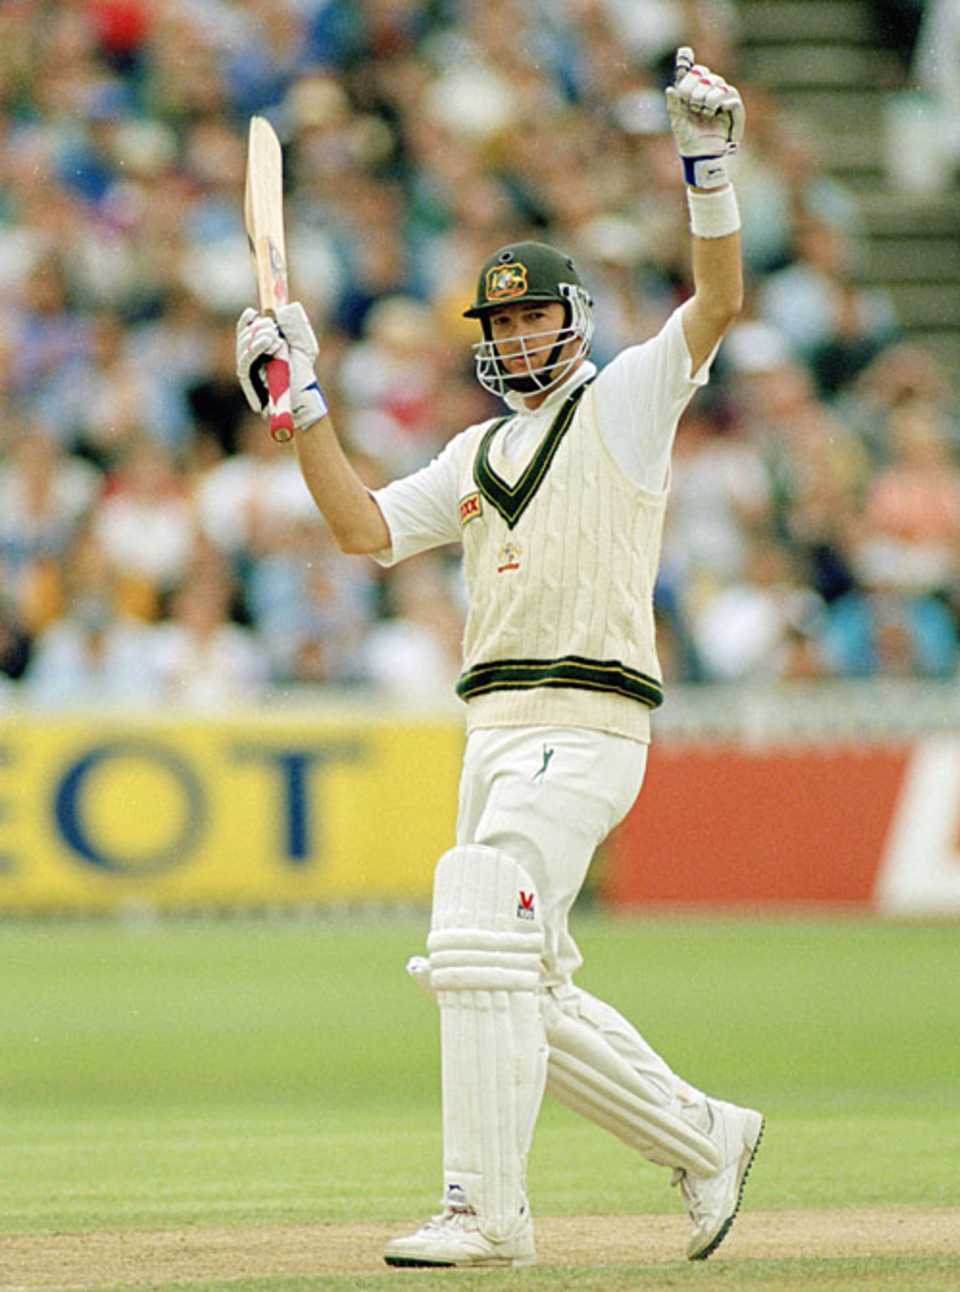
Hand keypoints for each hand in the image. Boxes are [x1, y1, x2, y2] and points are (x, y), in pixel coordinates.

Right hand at [235, 302, 327, 431]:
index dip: (247, 320)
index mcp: (262, 349)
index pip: (247, 330)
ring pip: (243, 346)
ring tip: (273, 335)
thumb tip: (283, 308)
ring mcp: (249, 369)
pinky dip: (254, 349)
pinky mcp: (247, 381)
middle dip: (257, 327)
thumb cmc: (303, 374)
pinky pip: (245, 362)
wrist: (304, 399)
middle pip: (244, 336)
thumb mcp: (303, 344)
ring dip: (257, 336)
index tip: (254, 311)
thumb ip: (294, 325)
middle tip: (273, 327)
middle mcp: (252, 358)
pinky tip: (266, 342)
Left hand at [665, 47, 744, 189]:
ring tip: (703, 112)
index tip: (683, 88)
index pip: (695, 71)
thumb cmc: (688, 141)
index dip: (688, 73)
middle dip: (696, 88)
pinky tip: (713, 112)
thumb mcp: (677, 121)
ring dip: (708, 97)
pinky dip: (721, 102)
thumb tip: (670, 88)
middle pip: (706, 75)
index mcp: (696, 92)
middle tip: (692, 105)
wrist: (700, 158)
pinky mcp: (734, 111)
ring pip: (719, 84)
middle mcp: (710, 93)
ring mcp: (723, 101)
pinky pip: (731, 97)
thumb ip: (674, 104)